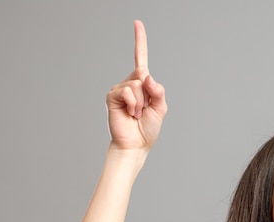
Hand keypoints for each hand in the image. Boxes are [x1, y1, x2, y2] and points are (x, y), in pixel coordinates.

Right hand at [106, 20, 166, 150]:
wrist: (135, 145)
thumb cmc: (147, 129)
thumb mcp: (161, 108)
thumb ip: (158, 91)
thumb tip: (146, 75)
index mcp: (143, 85)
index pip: (140, 58)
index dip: (139, 41)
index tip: (137, 23)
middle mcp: (130, 84)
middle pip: (143, 75)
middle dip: (149, 94)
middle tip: (144, 110)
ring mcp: (120, 89)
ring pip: (136, 84)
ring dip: (141, 103)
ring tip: (137, 114)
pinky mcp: (112, 97)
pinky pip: (128, 91)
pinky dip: (134, 104)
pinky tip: (130, 114)